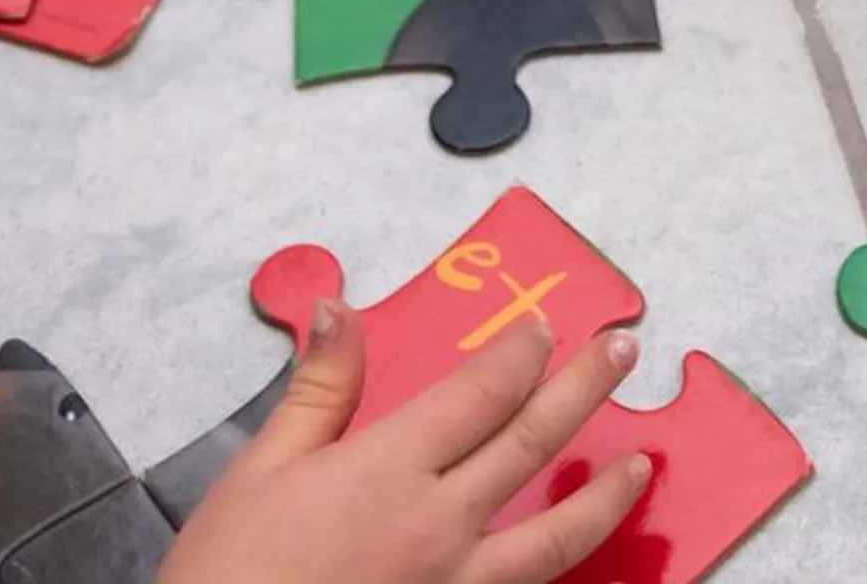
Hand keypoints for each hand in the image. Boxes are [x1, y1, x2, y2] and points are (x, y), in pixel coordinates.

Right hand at [158, 305, 651, 583]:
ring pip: (555, 534)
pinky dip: (559, 567)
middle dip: (584, 390)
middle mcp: (439, 523)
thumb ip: (320, 390)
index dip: (520, 354)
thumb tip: (341, 309)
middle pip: (532, 442)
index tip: (546, 329)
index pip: (481, 393)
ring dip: (605, 494)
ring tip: (640, 463)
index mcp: (390, 469)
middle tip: (623, 352)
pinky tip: (574, 553)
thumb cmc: (226, 574)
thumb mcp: (261, 471)